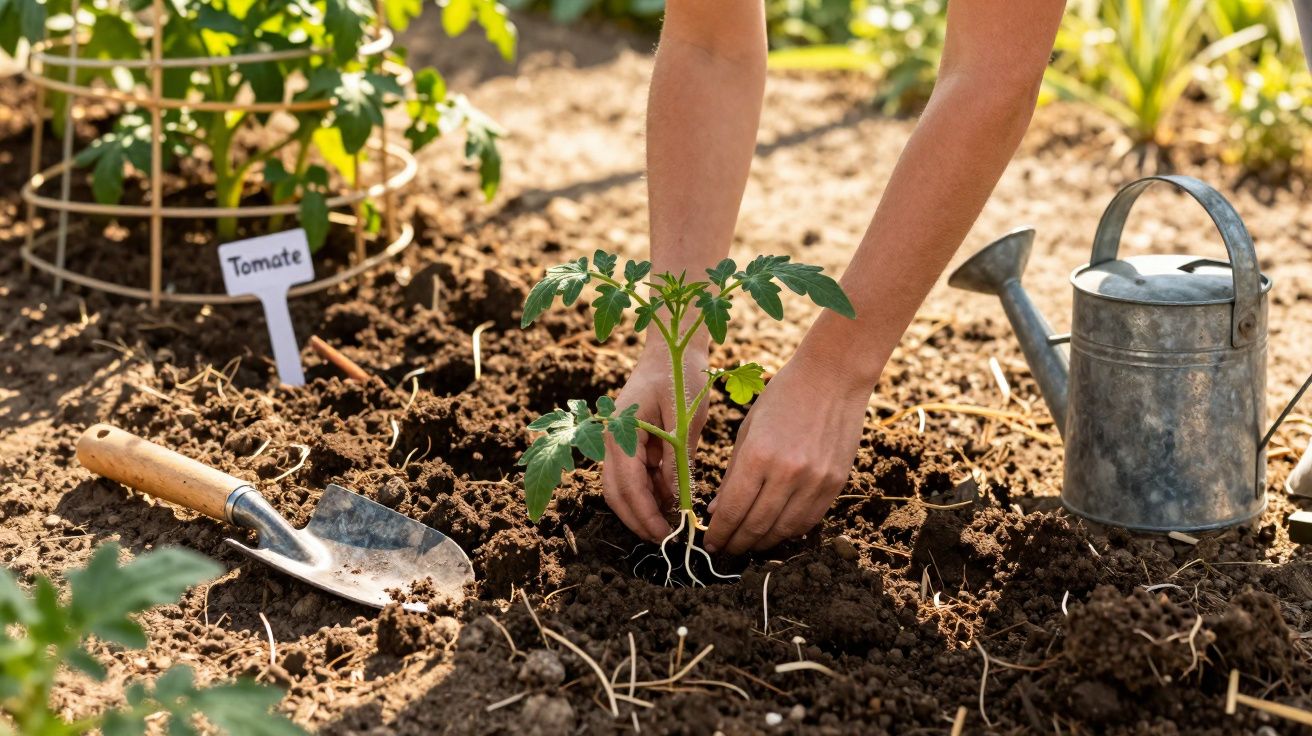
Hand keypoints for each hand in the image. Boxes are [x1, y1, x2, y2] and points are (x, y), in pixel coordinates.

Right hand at [602, 345, 708, 542]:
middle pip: (616, 492)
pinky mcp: (630, 442)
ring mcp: (618, 441)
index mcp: (620, 431)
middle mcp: (611, 439)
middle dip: (638, 520)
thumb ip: (677, 459)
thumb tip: (677, 500)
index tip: (666, 535)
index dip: (644, 515)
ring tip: (671, 526)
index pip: (627, 485)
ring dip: (643, 509)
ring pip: (623, 487)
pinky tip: (671, 504)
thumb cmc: (679, 375)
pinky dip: (650, 492)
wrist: (671, 348)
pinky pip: (635, 475)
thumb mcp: (684, 418)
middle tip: (665, 540)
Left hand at [704, 350, 870, 553]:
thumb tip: (716, 512)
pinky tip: (776, 531)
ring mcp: (815, 481)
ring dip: (762, 543)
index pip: (732, 510)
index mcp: (758, 455)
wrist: (833, 377)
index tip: (709, 543)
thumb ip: (733, 473)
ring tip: (748, 544)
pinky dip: (789, 531)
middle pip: (756, 525)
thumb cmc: (782, 397)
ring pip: (783, 530)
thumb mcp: (747, 431)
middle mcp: (787, 473)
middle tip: (725, 550)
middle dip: (736, 543)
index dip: (718, 533)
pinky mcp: (835, 484)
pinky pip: (809, 520)